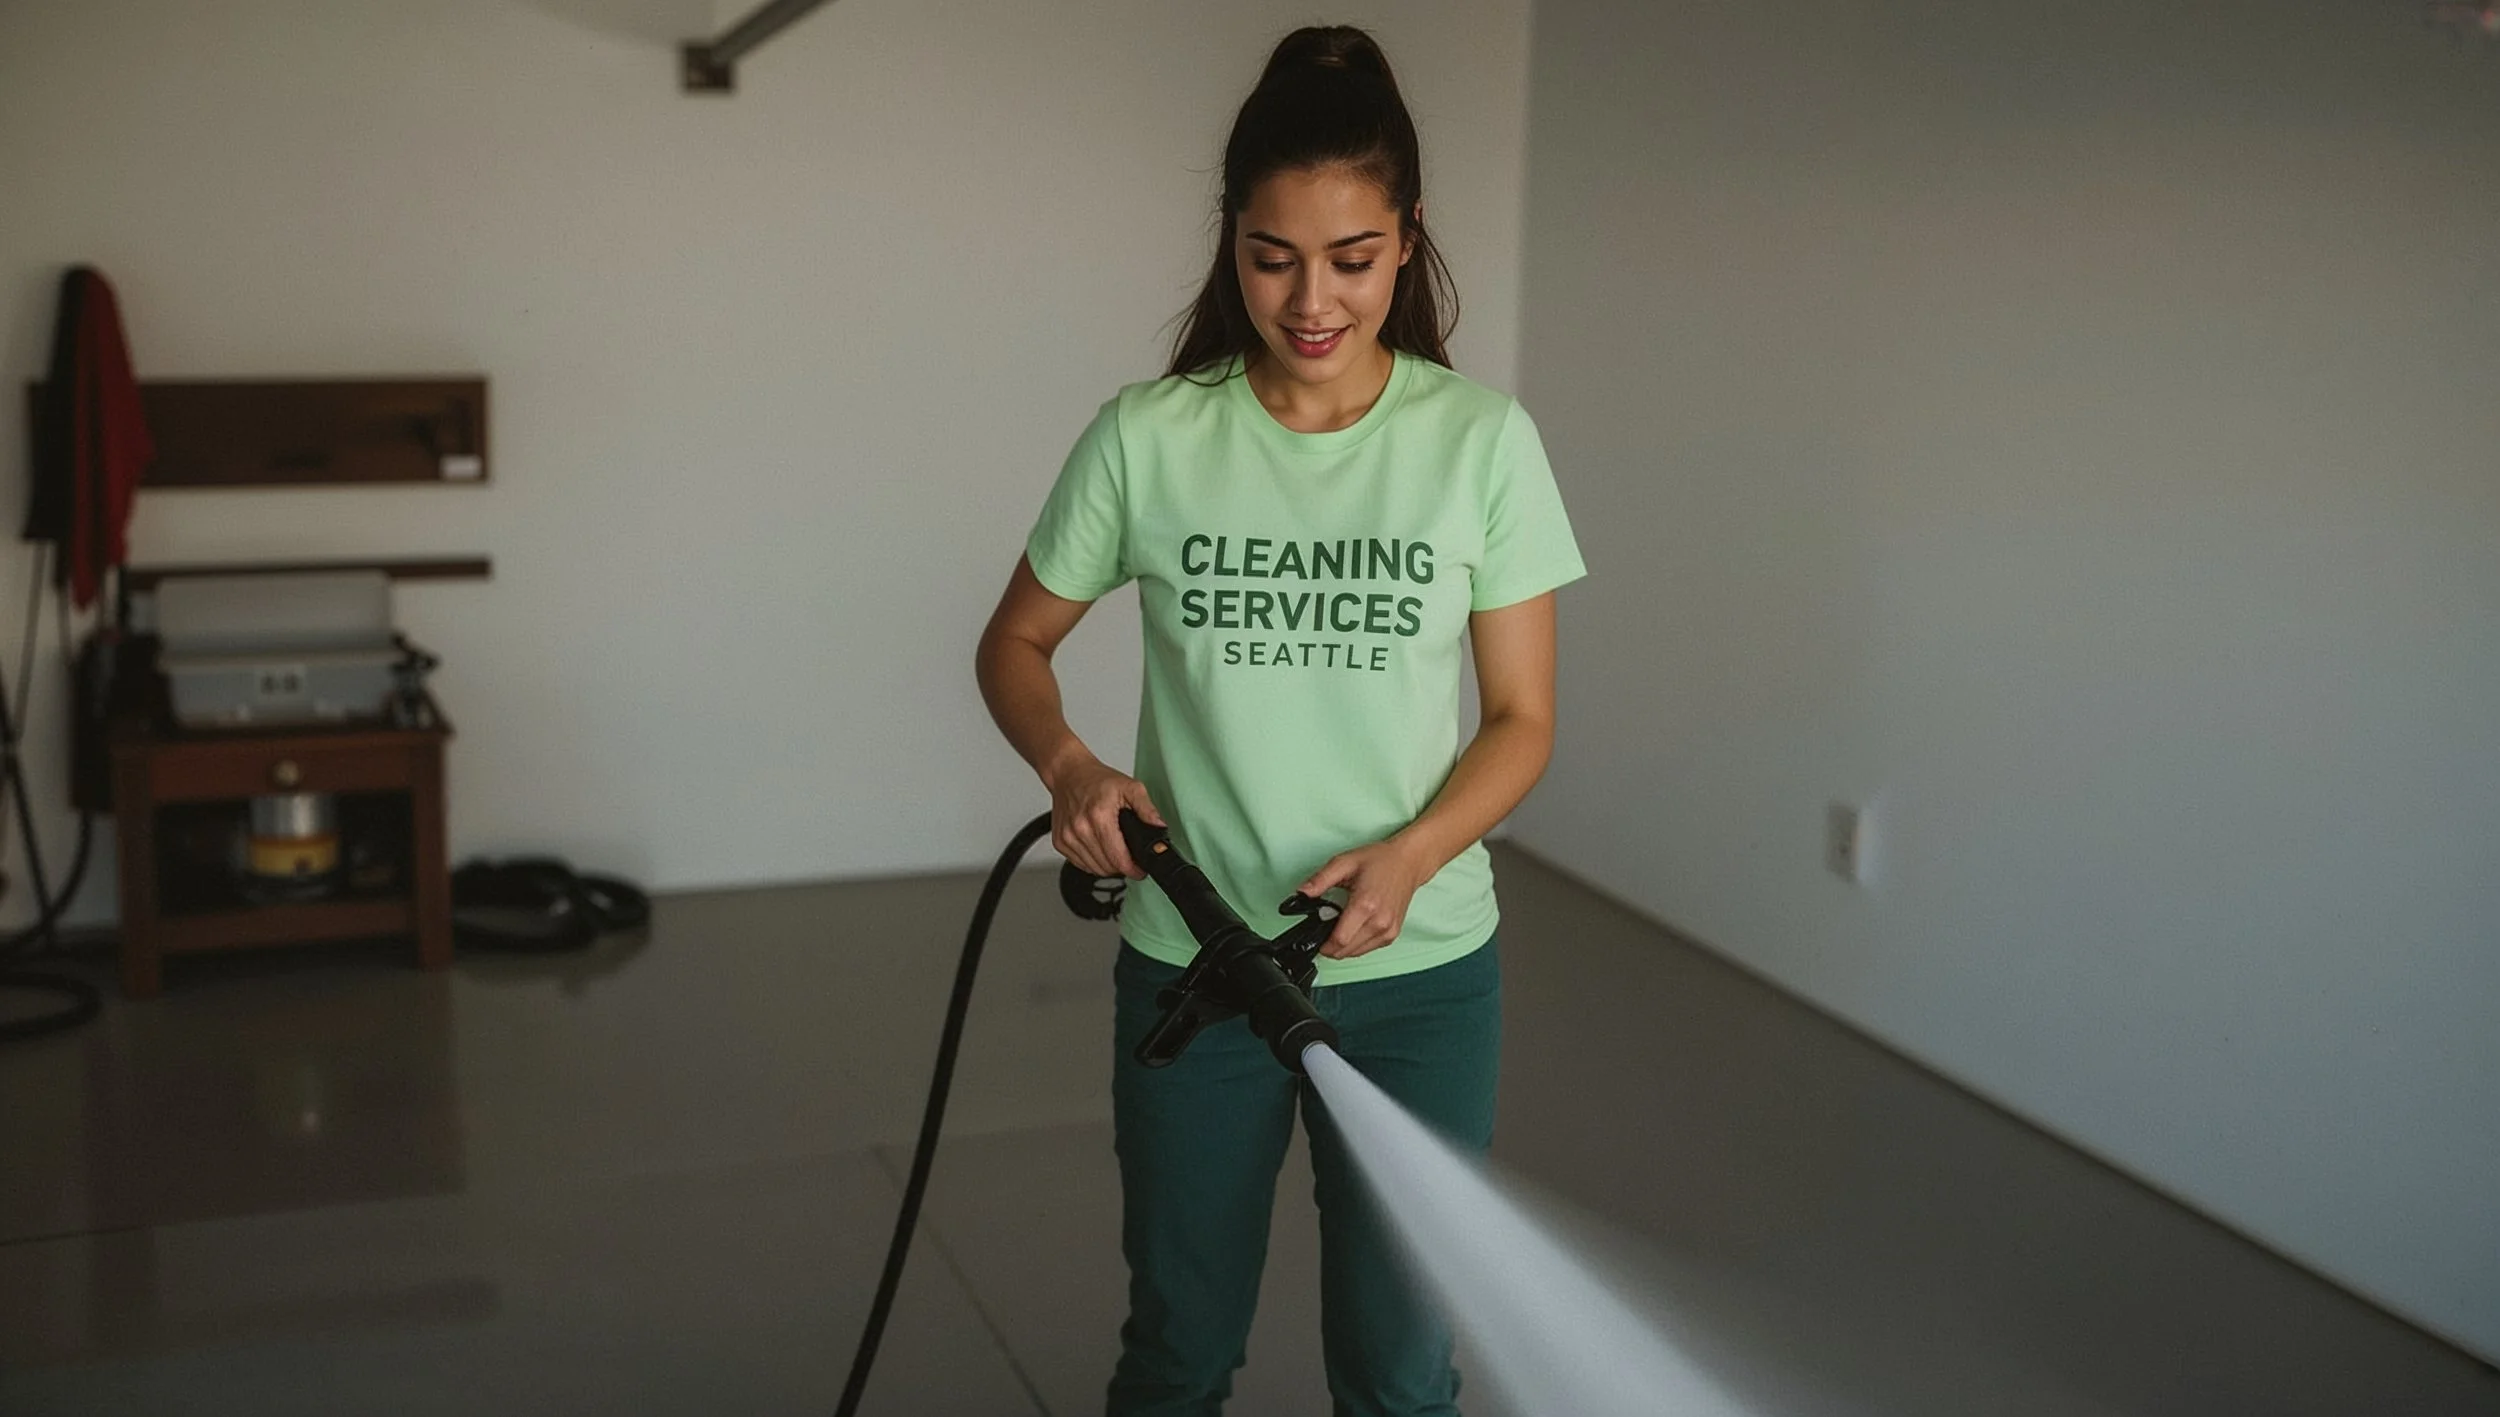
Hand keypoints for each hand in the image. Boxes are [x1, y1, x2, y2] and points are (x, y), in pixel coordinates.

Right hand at [1047, 754, 1164, 879]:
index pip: (1118, 859)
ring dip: (1108, 867)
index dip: (1134, 869)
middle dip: (1123, 867)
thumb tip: (1160, 827)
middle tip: (1131, 858)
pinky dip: (1093, 862)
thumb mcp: (1130, 787)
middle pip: (1107, 867)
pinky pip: (1081, 865)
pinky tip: (1100, 849)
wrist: (1068, 774)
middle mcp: (1080, 829)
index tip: (1140, 870)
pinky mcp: (1060, 842)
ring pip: (1094, 869)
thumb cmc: (1096, 780)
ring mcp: (1068, 837)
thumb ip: (1147, 809)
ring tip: (1116, 853)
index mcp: (1099, 817)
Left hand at [1297, 837, 1432, 959]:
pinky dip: (1356, 944)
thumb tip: (1301, 893)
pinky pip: (1367, 949)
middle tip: (1327, 925)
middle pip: (1346, 951)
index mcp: (1366, 905)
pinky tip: (1354, 927)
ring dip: (1343, 946)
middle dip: (1330, 945)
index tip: (1315, 936)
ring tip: (1341, 924)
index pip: (1339, 940)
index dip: (1323, 943)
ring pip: (1356, 954)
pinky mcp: (1392, 936)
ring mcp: (1388, 931)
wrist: (1408, 863)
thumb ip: (1320, 880)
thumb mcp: (1344, 863)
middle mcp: (1380, 922)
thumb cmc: (1380, 861)